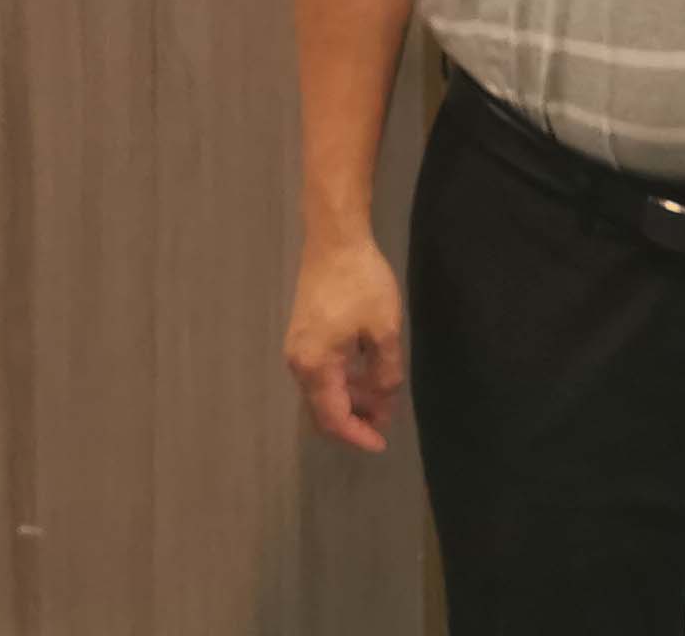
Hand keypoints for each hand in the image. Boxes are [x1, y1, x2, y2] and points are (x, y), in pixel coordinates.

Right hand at [282, 233, 407, 451]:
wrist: (334, 239)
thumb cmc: (361, 283)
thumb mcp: (385, 330)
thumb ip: (386, 373)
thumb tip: (383, 401)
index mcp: (316, 366)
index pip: (334, 418)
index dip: (358, 435)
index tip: (382, 444)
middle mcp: (299, 363)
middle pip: (323, 410)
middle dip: (354, 421)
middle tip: (385, 423)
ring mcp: (298, 348)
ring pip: (322, 392)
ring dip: (350, 401)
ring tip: (382, 399)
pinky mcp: (304, 335)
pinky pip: (321, 373)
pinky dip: (342, 383)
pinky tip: (366, 375)